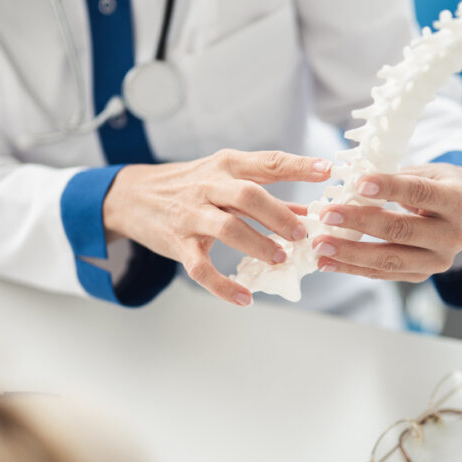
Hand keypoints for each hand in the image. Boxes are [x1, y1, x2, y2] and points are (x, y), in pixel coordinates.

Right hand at [103, 149, 330, 305]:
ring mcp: (191, 215)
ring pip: (226, 228)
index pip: (267, 162)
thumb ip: (267, 195)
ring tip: (279, 258)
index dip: (298, 166)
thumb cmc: (189, 185)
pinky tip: (244, 298)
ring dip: (257, 244)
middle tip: (302, 233)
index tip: (327, 170)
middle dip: (279, 215)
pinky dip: (223, 286)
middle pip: (247, 195)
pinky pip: (201, 268)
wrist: (133, 196)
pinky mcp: (178, 243)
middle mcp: (208, 186)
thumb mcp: (226, 180)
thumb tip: (310, 211)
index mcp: (227, 166)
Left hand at [312, 163, 461, 281]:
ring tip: (320, 246)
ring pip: (390, 259)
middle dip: (360, 223)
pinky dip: (352, 268)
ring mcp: (438, 260)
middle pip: (401, 230)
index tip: (358, 184)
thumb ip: (394, 177)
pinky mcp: (421, 275)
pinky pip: (382, 273)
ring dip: (350, 253)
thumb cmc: (434, 184)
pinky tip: (327, 262)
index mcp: (457, 201)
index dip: (389, 188)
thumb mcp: (423, 172)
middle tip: (327, 215)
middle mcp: (453, 236)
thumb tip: (350, 186)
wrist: (458, 211)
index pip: (419, 193)